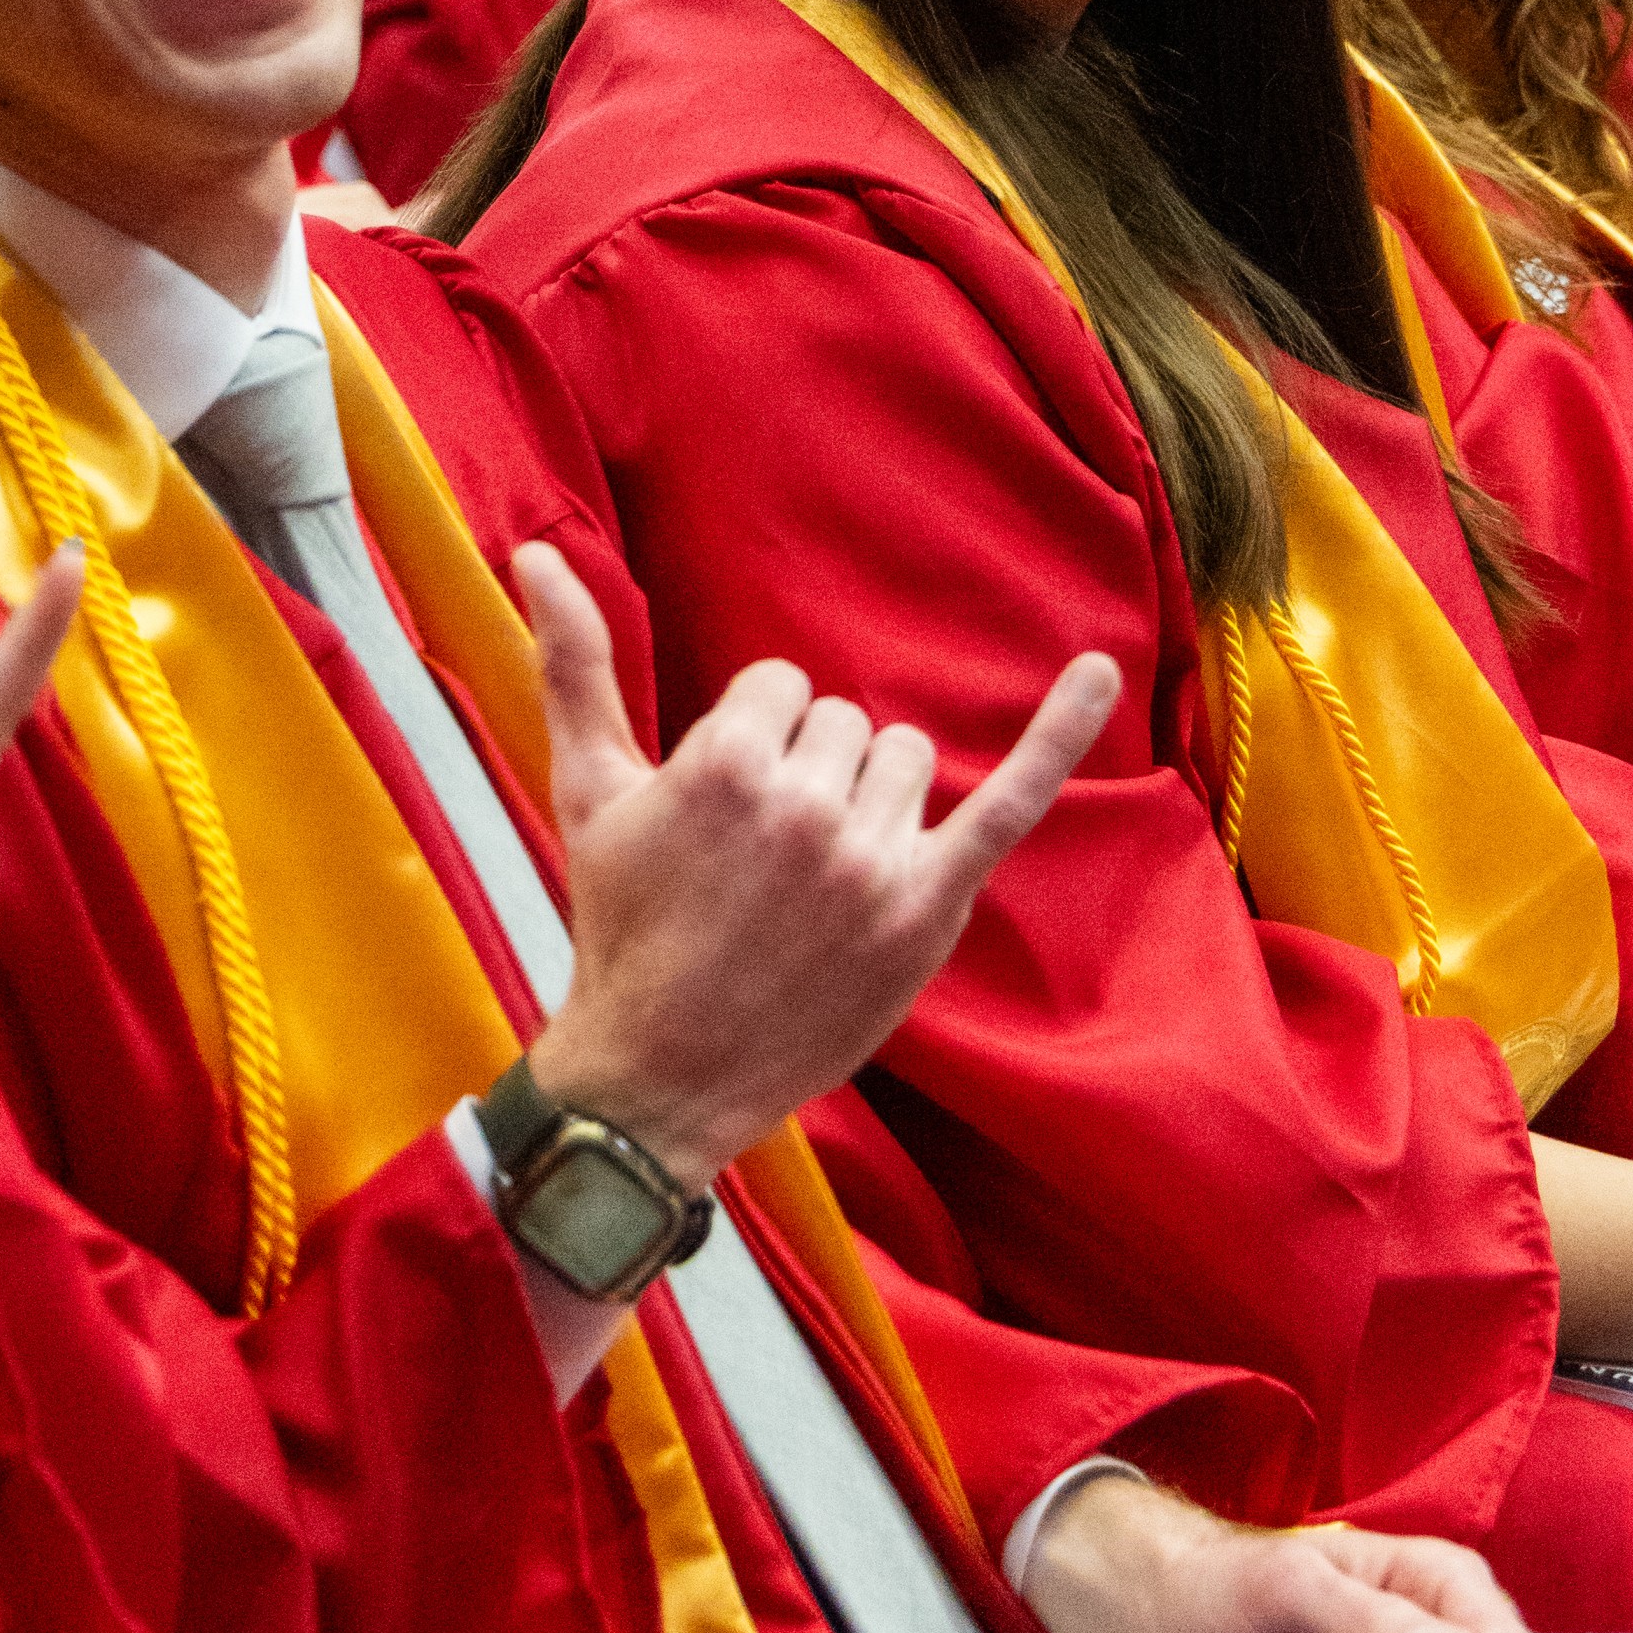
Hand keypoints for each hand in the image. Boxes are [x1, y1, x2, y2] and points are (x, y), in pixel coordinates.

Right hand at [512, 543, 1116, 1193]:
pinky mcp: (927, 909)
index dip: (753, 747)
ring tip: (814, 882)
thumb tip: (531, 553)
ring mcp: (872, 861)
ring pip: (905, 758)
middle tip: (759, 868)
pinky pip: (1009, 801)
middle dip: (809, 776)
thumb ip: (573, 664)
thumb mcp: (587, 792)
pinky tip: (1101, 671)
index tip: (721, 822)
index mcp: (724, 764)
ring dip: (870, 801)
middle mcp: (805, 807)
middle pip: (846, 723)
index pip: (784, 689)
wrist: (658, 1079)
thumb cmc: (621, 927)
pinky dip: (1059, 731)